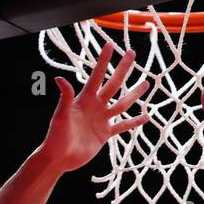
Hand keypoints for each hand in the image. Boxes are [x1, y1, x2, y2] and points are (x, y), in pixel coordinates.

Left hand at [41, 45, 149, 171]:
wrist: (60, 158)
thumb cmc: (57, 136)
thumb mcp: (61, 115)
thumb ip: (65, 97)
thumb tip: (59, 78)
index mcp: (85, 99)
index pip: (97, 76)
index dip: (103, 61)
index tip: (110, 45)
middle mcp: (95, 106)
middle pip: (113, 84)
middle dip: (122, 69)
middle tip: (132, 54)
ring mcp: (102, 119)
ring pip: (122, 104)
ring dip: (134, 94)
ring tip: (146, 84)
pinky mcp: (105, 134)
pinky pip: (122, 126)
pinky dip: (133, 122)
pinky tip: (145, 117)